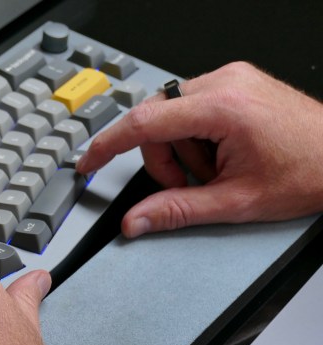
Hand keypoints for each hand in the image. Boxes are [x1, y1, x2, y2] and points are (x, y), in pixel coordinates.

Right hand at [77, 61, 322, 237]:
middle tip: (192, 184)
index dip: (108, 147)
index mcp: (223, 107)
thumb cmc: (309, 172)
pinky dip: (195, 137)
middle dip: (164, 158)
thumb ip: (177, 211)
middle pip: (155, 120)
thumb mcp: (236, 202)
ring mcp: (230, 78)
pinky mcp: (235, 83)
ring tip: (216, 170)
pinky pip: (190, 108)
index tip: (88, 164)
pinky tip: (220, 154)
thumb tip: (135, 221)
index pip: (143, 122)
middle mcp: (224, 82)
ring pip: (170, 115)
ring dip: (182, 150)